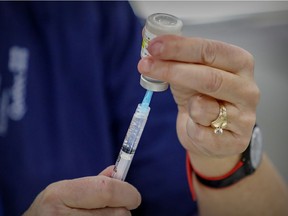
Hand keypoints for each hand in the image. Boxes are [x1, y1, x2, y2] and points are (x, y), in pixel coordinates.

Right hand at [23, 166, 140, 215]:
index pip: (106, 191)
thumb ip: (93, 183)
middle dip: (122, 209)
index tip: (134, 196)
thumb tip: (116, 172)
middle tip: (113, 208)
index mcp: (59, 195)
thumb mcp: (64, 191)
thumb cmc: (50, 210)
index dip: (127, 192)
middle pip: (117, 214)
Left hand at [138, 35, 259, 174]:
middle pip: (208, 77)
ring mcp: (244, 117)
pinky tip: (196, 126)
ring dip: (186, 105)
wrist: (213, 137)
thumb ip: (178, 61)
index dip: (180, 48)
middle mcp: (248, 89)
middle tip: (145, 65)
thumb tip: (153, 46)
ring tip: (188, 106)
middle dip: (172, 70)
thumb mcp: (190, 76)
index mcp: (240, 64)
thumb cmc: (202, 100)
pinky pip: (200, 133)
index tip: (154, 46)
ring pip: (203, 107)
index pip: (211, 51)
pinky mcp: (235, 141)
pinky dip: (190, 127)